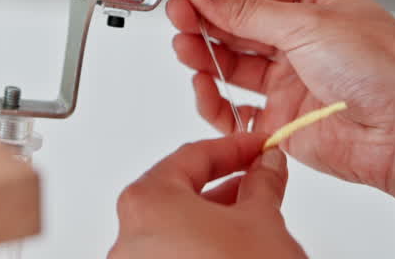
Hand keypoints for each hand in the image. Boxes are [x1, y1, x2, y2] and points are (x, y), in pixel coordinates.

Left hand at [110, 133, 304, 258]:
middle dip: (222, 184)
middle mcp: (129, 236)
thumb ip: (261, 184)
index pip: (192, 157)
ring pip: (174, 228)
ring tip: (252, 217)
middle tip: (257, 177)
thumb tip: (265, 167)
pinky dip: (200, 247)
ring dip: (212, 218)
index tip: (256, 147)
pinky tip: (233, 249)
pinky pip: (172, 255)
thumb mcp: (262, 221)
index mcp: (147, 202)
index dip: (233, 148)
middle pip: (178, 193)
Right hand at [168, 0, 394, 195]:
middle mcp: (301, 38)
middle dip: (203, 15)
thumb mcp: (307, 23)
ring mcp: (290, 79)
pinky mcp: (282, 118)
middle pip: (237, 21)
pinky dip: (214, 99)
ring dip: (203, 52)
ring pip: (231, 62)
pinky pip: (235, 109)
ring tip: (184, 45)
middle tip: (175, 11)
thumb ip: (245, 8)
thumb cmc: (384, 70)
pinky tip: (204, 85)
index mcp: (316, 1)